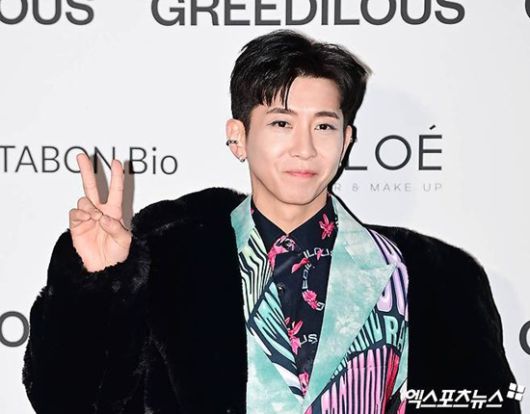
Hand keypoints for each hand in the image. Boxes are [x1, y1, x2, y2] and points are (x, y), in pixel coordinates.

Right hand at [69, 153, 131, 271]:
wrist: (103, 267)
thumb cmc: (117, 254)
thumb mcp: (124, 242)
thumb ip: (117, 229)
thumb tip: (103, 217)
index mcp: (115, 212)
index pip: (115, 190)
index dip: (116, 176)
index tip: (117, 162)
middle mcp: (100, 211)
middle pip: (92, 186)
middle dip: (86, 170)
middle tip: (81, 155)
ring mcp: (87, 217)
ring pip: (83, 200)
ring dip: (89, 206)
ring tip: (94, 217)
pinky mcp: (76, 225)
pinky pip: (75, 212)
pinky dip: (80, 214)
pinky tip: (86, 221)